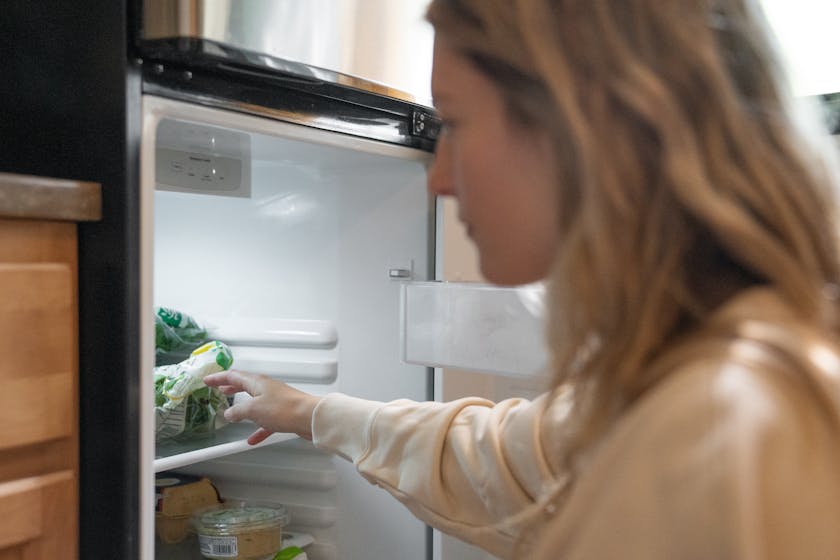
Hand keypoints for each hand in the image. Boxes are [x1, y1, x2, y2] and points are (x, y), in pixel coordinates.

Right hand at [203, 370, 321, 444]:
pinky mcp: (283, 413)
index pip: (233, 376)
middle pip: (244, 385)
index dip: (218, 378)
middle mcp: (266, 388)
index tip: (207, 380)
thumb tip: (228, 413)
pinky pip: (266, 420)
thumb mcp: (253, 410)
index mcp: (257, 382)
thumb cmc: (283, 409)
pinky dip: (257, 428)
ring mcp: (275, 400)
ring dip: (242, 407)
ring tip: (231, 413)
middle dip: (230, 388)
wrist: (310, 418)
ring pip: (254, 402)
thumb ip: (238, 412)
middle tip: (218, 389)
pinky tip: (252, 439)